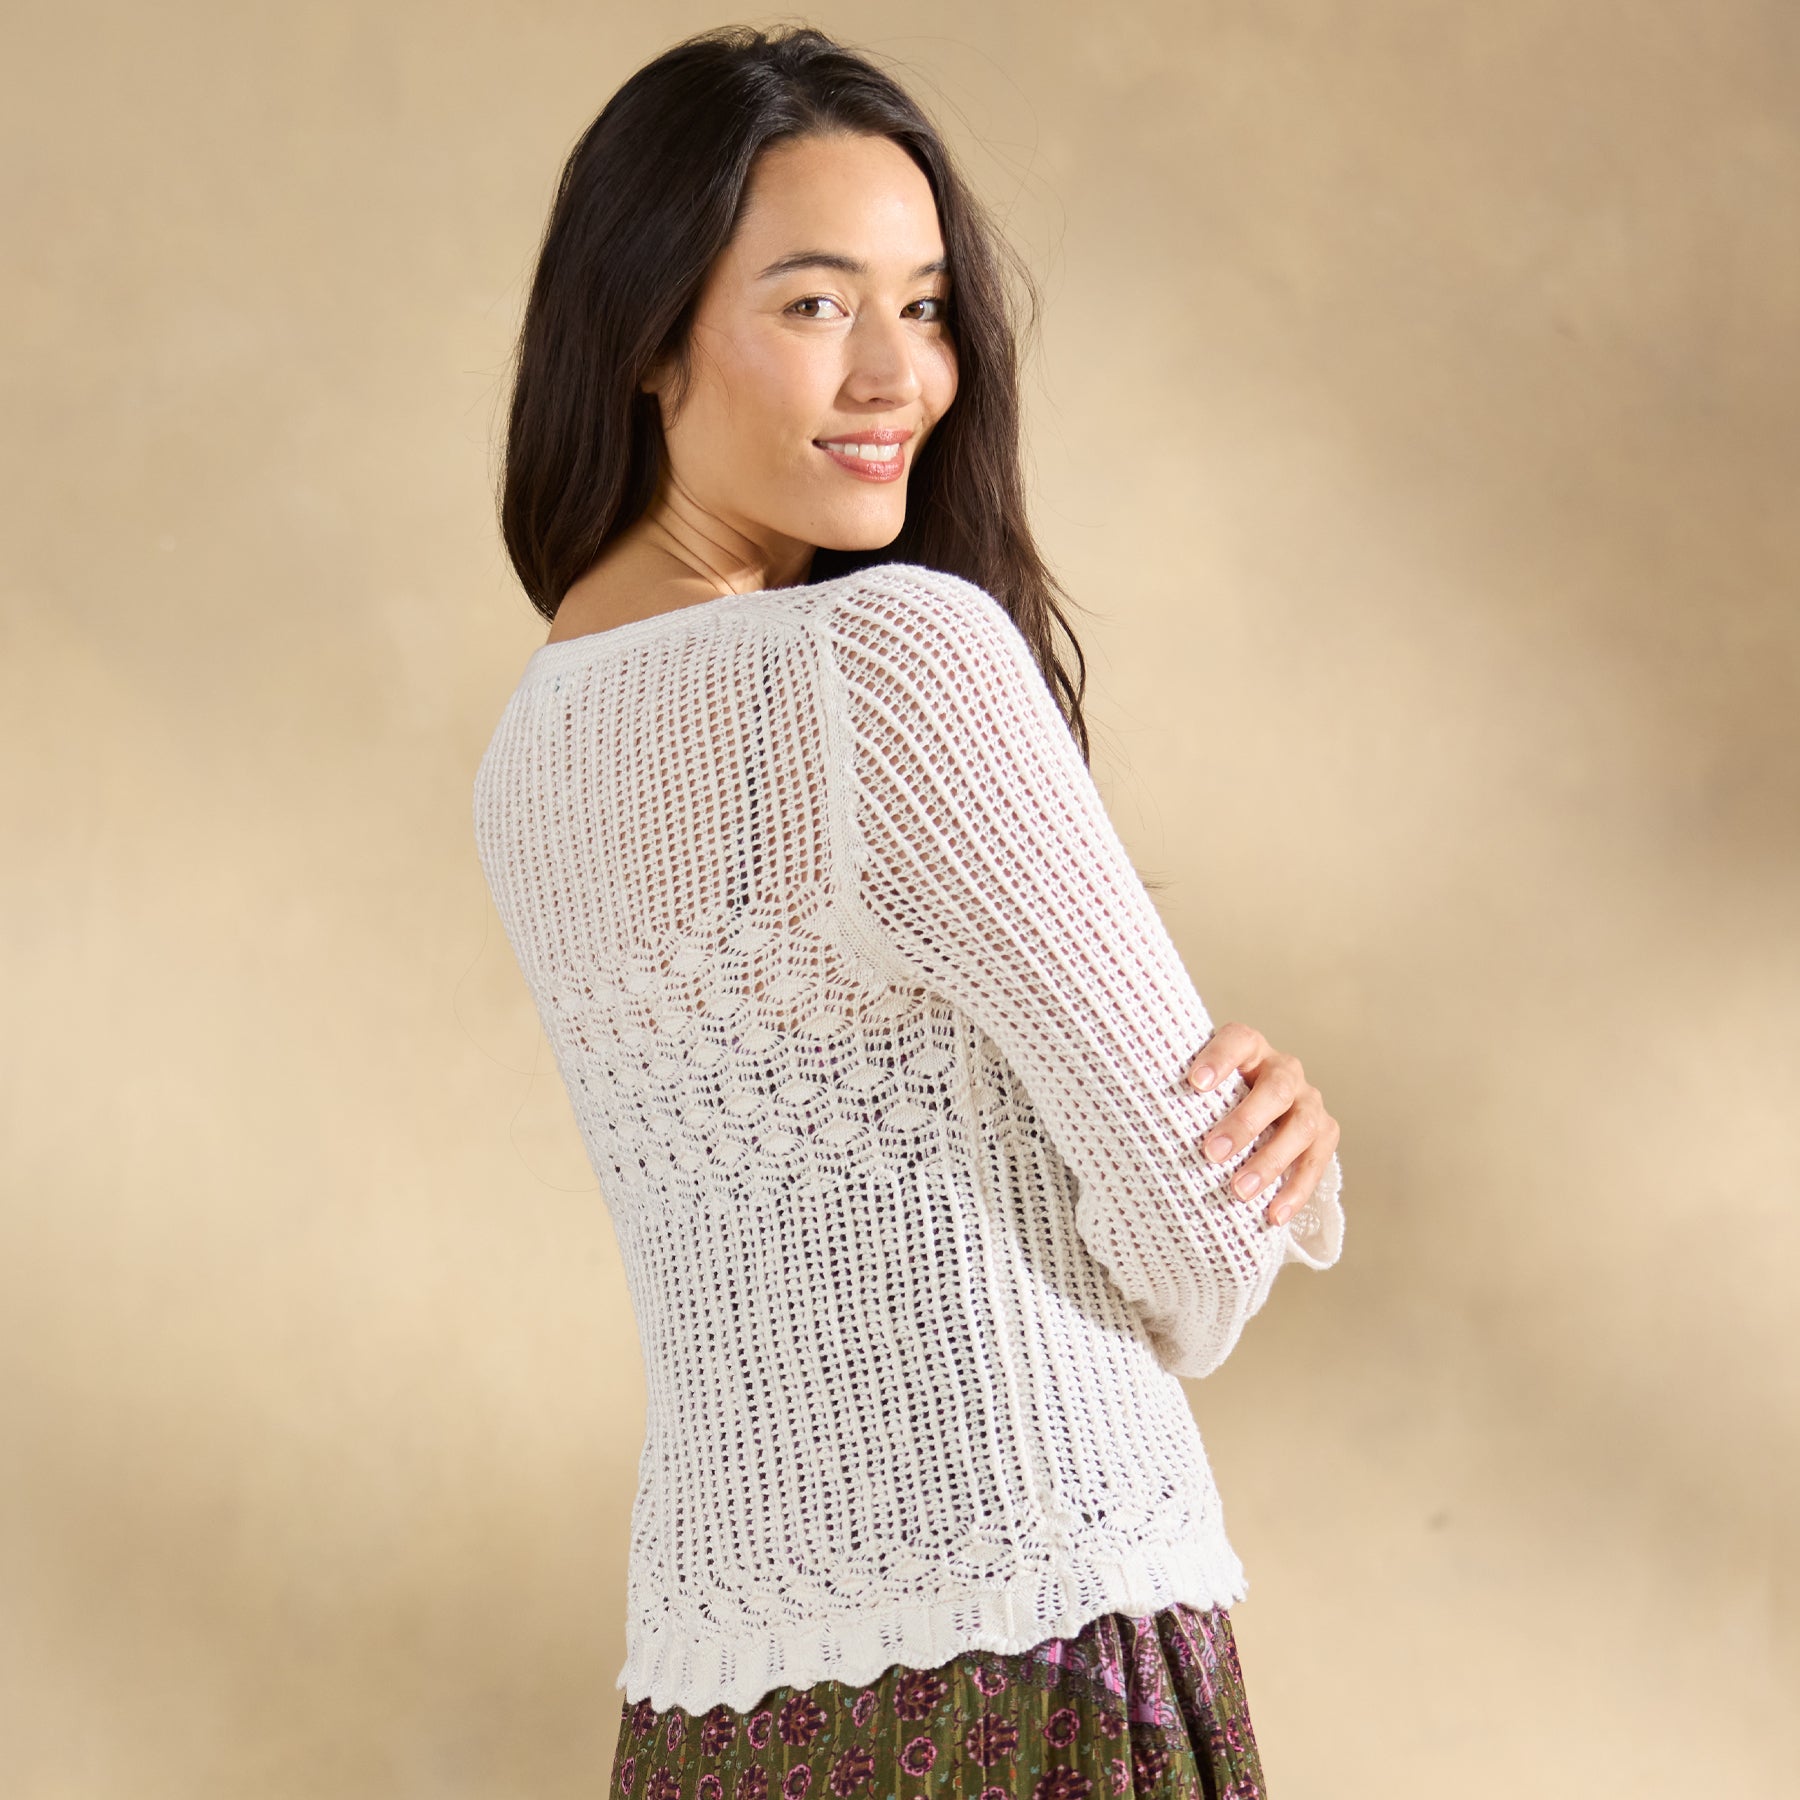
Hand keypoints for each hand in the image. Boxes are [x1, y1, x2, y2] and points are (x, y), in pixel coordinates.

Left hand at [1183, 1021, 1339, 1227]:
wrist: (1255, 1116)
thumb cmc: (1210, 1102)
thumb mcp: (1197, 1092)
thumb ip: (1175, 1096)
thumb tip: (1129, 1123)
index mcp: (1249, 1049)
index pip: (1238, 1040)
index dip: (1219, 1058)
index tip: (1193, 1083)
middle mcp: (1284, 1069)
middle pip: (1276, 1089)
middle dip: (1245, 1123)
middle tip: (1211, 1153)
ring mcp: (1308, 1101)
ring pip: (1302, 1126)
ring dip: (1270, 1161)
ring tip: (1239, 1192)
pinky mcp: (1325, 1133)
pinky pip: (1317, 1162)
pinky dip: (1295, 1190)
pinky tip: (1273, 1215)